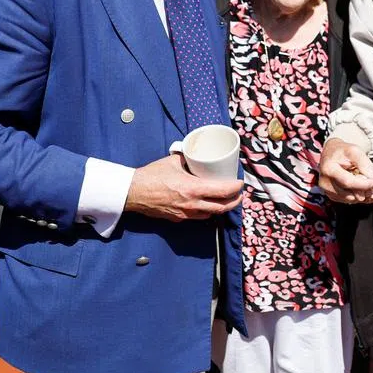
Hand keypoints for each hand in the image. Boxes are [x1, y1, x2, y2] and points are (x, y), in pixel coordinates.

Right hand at [125, 154, 242, 220]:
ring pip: (210, 214)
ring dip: (221, 208)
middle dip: (234, 201)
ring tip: (226, 199)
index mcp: (193, 189)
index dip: (236, 188)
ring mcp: (185, 214)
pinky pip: (197, 217)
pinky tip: (207, 205)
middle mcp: (192, 204)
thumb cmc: (151, 175)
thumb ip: (187, 158)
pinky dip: (206, 211)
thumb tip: (196, 153)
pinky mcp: (177, 218)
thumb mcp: (173, 161)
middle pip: (222, 208)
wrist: (132, 192)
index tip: (240, 183)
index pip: (223, 192)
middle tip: (239, 194)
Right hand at [319, 138, 372, 203]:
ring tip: (369, 185)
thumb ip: (365, 164)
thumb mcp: (354, 151)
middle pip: (350, 193)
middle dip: (365, 191)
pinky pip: (348, 201)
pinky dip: (359, 197)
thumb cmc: (341, 151)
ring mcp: (328, 190)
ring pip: (350, 199)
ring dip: (363, 195)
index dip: (364, 184)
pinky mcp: (332, 195)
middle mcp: (326, 182)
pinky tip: (365, 191)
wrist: (331, 153)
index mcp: (329, 169)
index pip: (348, 182)